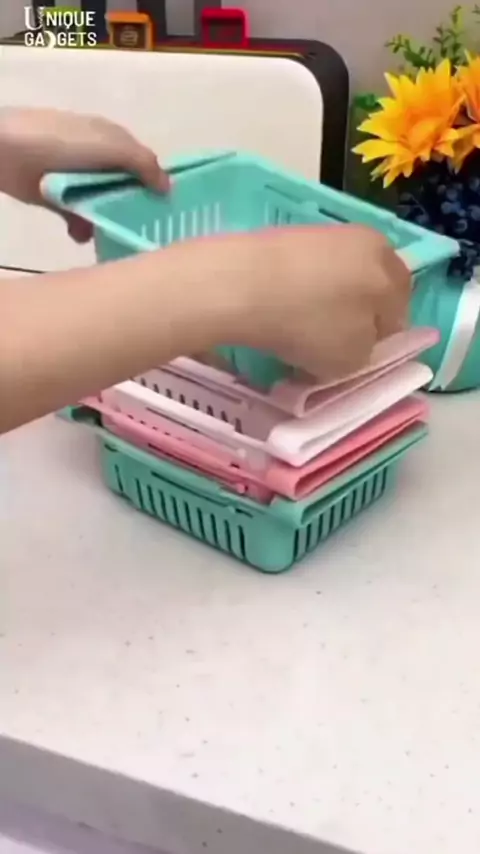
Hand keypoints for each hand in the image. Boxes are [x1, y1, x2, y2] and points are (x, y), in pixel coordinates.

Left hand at [0, 107, 168, 241]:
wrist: (5, 150)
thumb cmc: (62, 144)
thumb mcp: (110, 146)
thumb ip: (142, 164)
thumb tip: (169, 187)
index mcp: (114, 141)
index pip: (145, 167)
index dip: (156, 189)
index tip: (166, 215)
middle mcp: (98, 160)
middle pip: (125, 191)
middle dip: (132, 212)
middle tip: (140, 234)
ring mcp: (77, 180)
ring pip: (103, 208)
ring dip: (107, 225)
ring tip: (108, 239)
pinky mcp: (57, 198)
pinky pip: (78, 218)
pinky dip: (81, 229)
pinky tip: (81, 238)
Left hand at [215, 224, 410, 381]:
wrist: (242, 283)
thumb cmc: (310, 324)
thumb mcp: (353, 360)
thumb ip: (368, 352)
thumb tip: (360, 339)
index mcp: (393, 273)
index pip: (399, 314)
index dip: (380, 341)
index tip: (355, 359)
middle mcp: (369, 243)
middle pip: (371, 288)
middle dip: (355, 316)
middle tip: (329, 344)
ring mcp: (329, 233)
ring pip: (338, 278)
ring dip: (325, 303)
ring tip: (297, 329)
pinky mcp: (292, 232)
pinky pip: (306, 271)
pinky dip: (298, 290)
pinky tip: (278, 309)